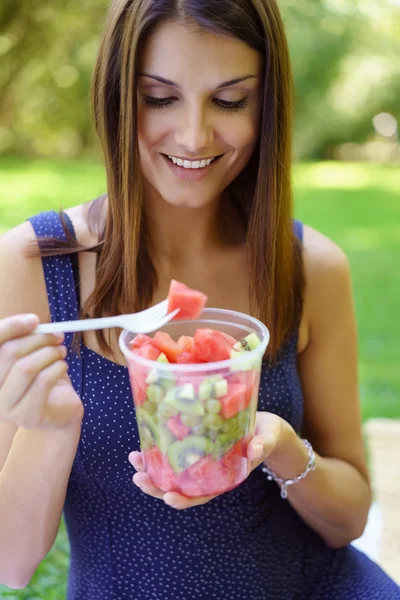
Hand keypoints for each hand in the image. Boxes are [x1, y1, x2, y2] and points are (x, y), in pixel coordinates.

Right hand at [0, 314, 83, 428]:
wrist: (59, 411)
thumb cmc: (42, 379)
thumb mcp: (30, 355)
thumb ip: (25, 339)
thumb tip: (32, 322)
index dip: (11, 327)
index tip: (34, 320)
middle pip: (10, 353)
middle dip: (39, 339)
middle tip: (57, 336)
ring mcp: (6, 408)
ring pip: (26, 368)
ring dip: (50, 354)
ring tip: (61, 352)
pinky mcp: (27, 416)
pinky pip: (43, 382)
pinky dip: (58, 368)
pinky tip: (63, 367)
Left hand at [128, 411, 285, 509]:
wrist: (265, 425)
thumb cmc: (266, 435)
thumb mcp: (266, 439)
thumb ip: (261, 445)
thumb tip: (254, 450)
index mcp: (224, 478)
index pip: (201, 495)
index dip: (184, 499)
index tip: (168, 498)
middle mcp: (208, 473)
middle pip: (178, 487)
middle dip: (156, 486)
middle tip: (138, 477)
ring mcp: (199, 460)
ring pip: (170, 472)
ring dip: (150, 468)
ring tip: (134, 459)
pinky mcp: (194, 445)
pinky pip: (173, 453)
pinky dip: (158, 450)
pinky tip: (144, 443)